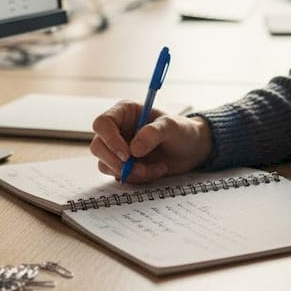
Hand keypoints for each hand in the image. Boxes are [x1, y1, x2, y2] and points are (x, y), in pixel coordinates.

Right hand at [90, 101, 212, 183]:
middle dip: (117, 162)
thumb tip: (133, 150)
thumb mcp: (172, 127)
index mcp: (124, 112)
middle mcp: (117, 130)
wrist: (192, 150)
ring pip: (106, 165)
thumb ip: (153, 133)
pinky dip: (137, 178)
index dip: (110, 140)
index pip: (102, 123)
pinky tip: (156, 171)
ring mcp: (118, 149)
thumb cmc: (182, 131)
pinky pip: (119, 176)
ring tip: (156, 169)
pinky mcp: (123, 165)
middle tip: (140, 169)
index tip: (128, 155)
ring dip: (131, 172)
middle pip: (98, 147)